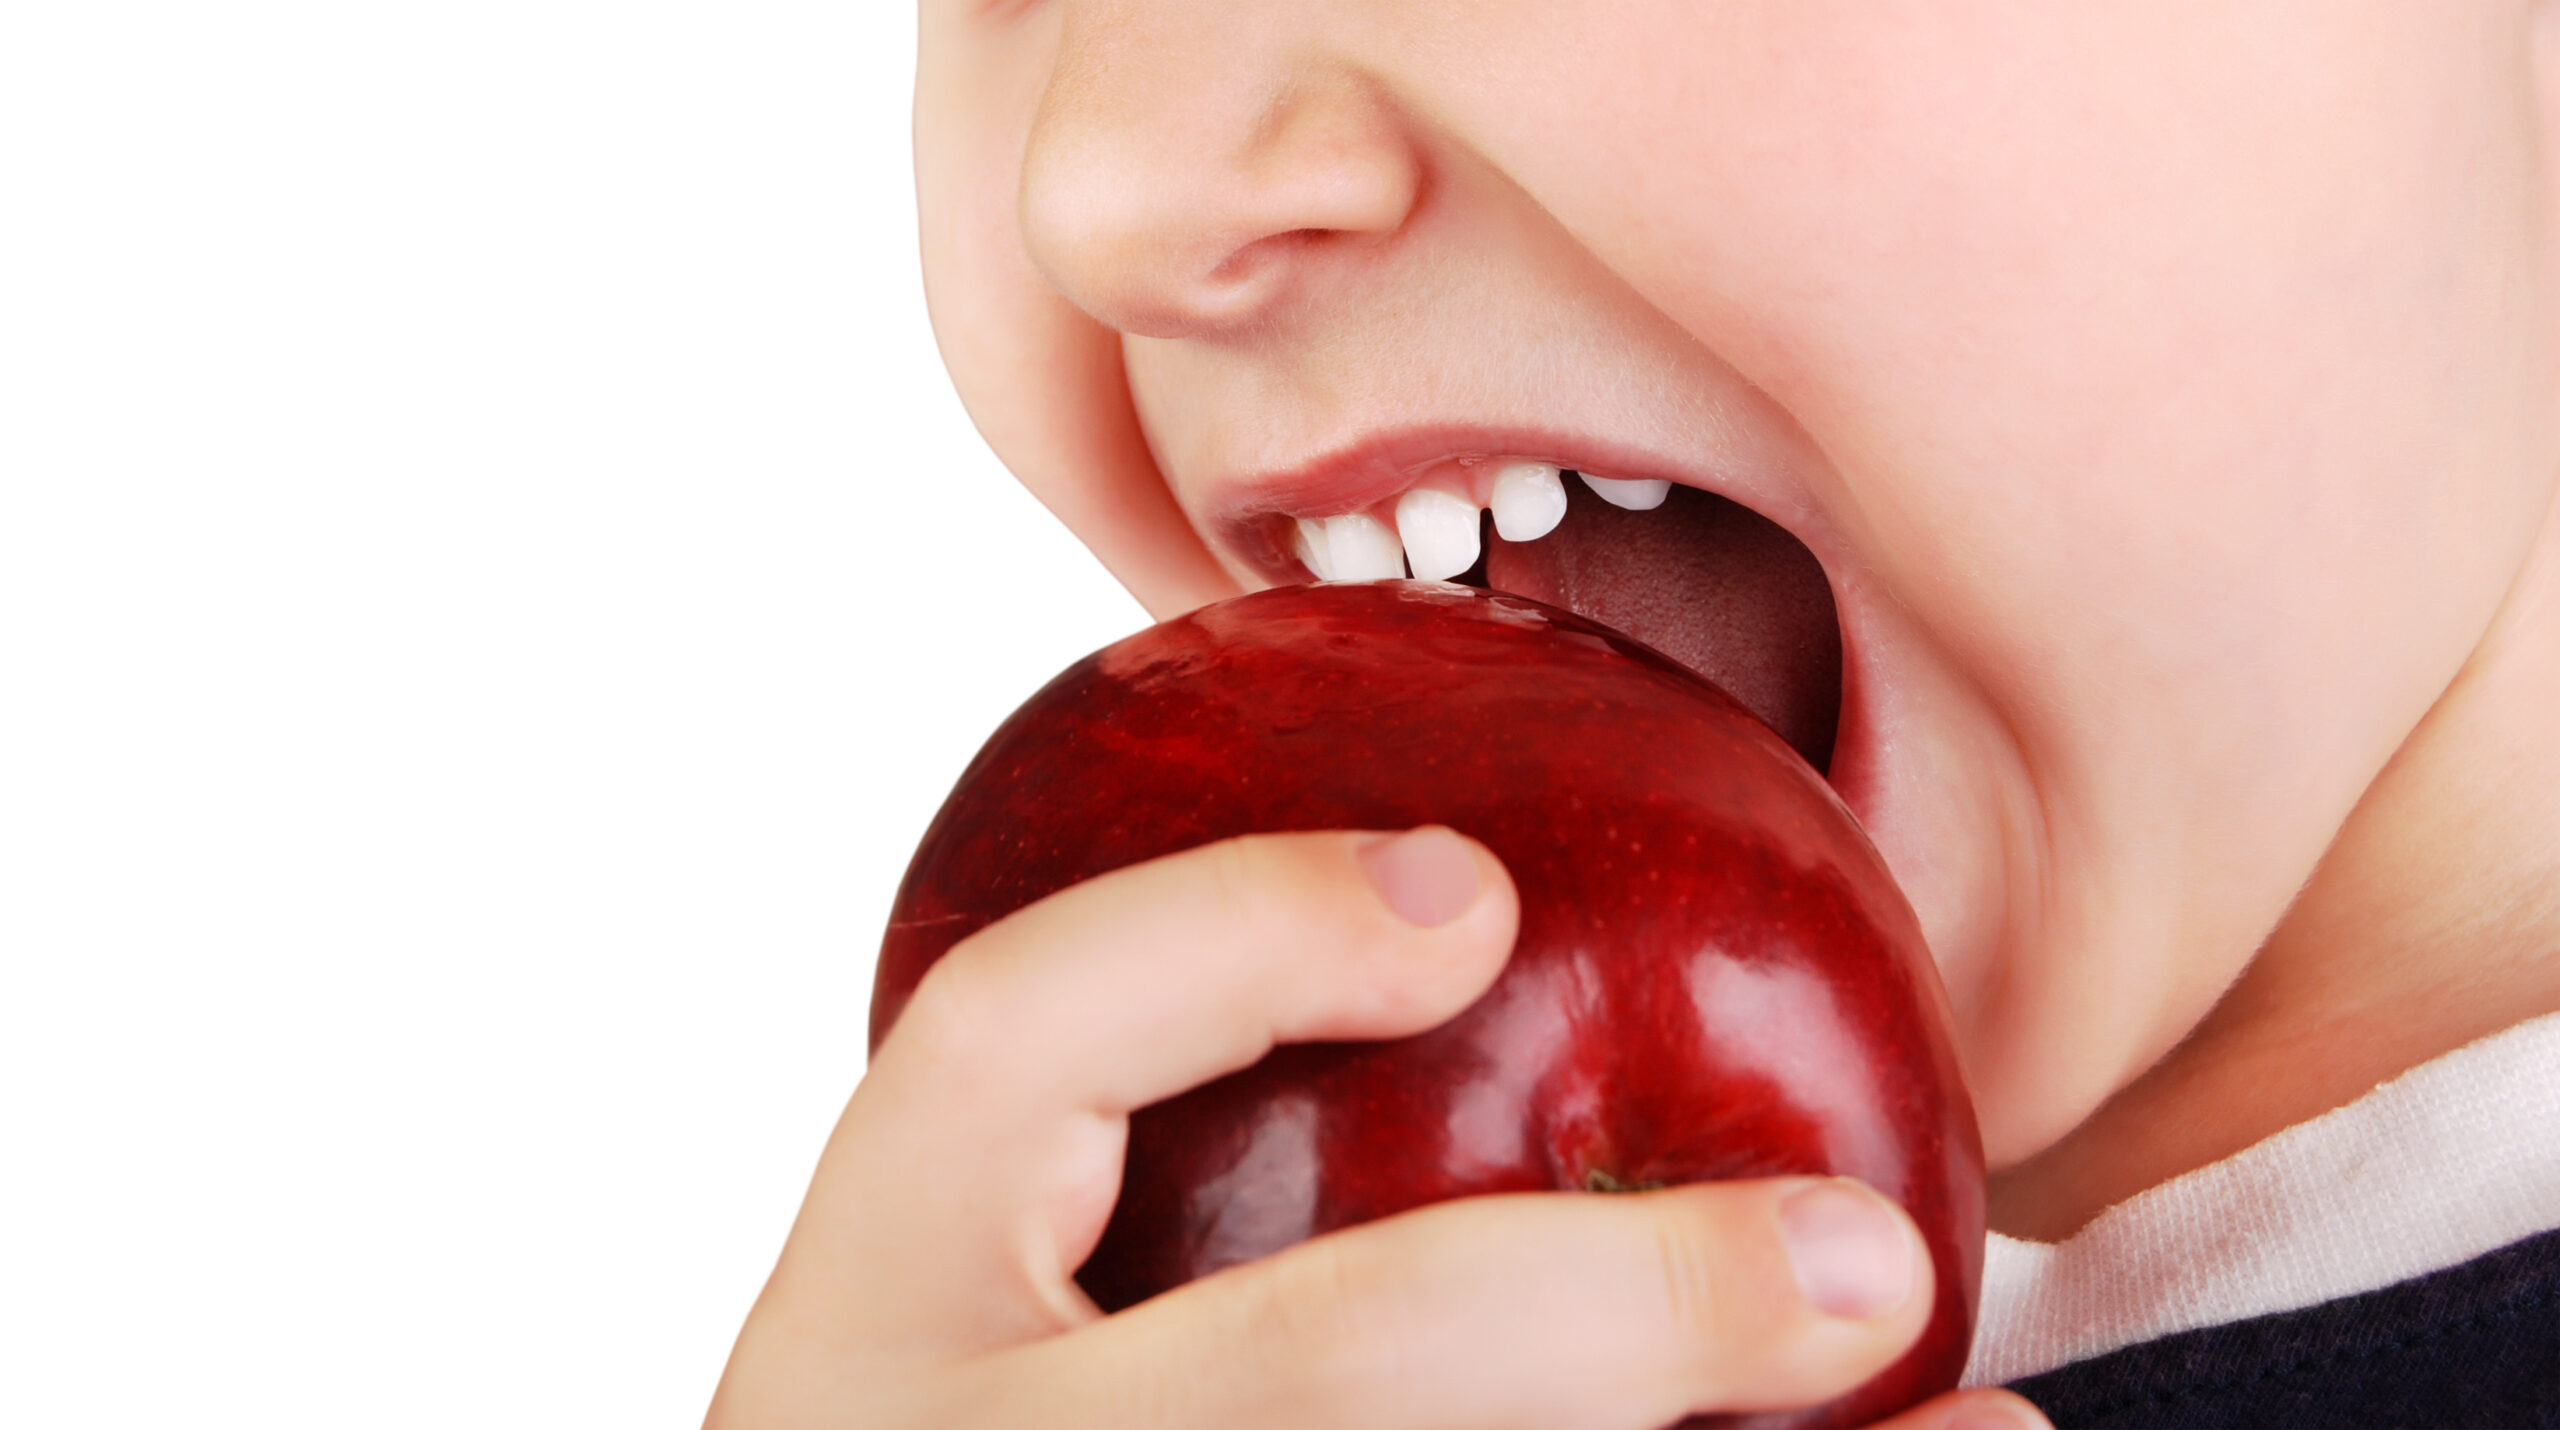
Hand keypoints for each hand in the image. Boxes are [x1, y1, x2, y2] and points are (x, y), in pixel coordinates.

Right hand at [706, 827, 2049, 1429]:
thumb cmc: (1007, 1423)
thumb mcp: (977, 1314)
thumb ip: (1121, 1172)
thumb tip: (1479, 930)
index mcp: (856, 1321)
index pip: (1005, 1041)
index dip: (1242, 930)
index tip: (1479, 890)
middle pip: (1319, 1368)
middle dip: (1624, 1312)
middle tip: (1871, 1260)